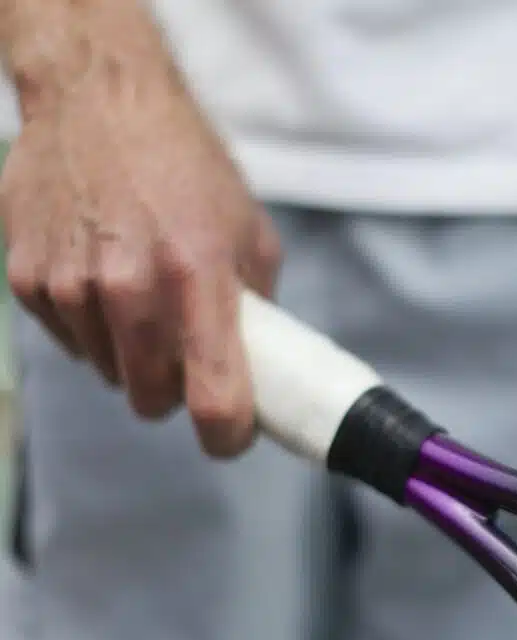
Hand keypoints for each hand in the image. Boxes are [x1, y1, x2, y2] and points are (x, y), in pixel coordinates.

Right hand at [0, 54, 280, 455]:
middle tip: (185, 349)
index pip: (214, 397)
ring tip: (142, 292)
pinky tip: (102, 274)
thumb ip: (256, 303)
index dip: (226, 434)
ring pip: (109, 371)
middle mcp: (131, 289)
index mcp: (198, 277)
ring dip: (131, 353)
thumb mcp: (249, 229)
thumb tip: (260, 361)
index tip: (230, 436)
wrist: (100, 100)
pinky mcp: (29, 281)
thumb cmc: (185, 163)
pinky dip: (91, 325)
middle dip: (173, 387)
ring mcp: (72, 287)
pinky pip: (70, 339)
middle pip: (151, 399)